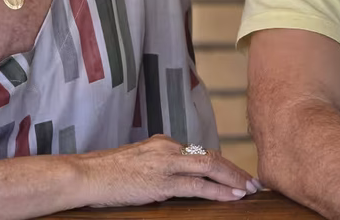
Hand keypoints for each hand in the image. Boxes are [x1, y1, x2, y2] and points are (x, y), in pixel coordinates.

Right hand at [77, 135, 258, 206]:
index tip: (238, 174)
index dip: (223, 164)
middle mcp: (168, 147)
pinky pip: (197, 186)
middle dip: (235, 170)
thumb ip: (158, 165)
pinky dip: (218, 191)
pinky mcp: (160, 181)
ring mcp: (165, 163)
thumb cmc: (106, 173)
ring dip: (233, 179)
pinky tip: (232, 197)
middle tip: (254, 181)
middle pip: (211, 155)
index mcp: (163, 142)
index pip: (200, 152)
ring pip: (209, 167)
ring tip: (250, 189)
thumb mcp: (137, 162)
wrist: (85, 175)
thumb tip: (176, 178)